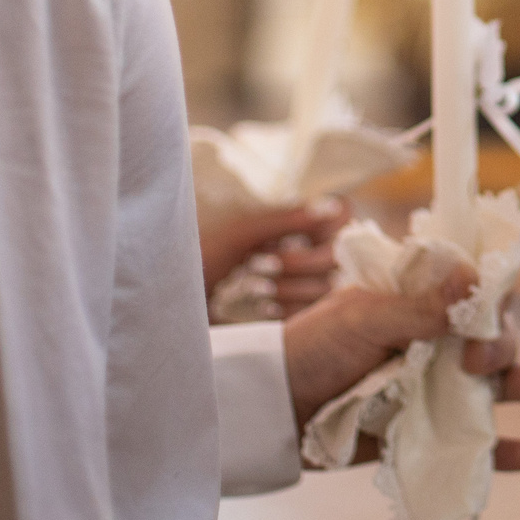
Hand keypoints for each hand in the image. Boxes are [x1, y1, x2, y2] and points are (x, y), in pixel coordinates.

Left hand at [200, 196, 347, 314]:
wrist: (175, 303)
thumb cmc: (204, 257)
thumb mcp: (242, 234)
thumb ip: (287, 220)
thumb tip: (331, 205)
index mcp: (300, 221)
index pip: (343, 217)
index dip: (329, 227)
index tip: (295, 237)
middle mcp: (311, 249)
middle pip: (340, 254)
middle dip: (301, 263)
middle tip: (260, 264)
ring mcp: (307, 283)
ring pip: (329, 286)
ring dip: (291, 287)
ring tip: (254, 287)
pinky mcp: (300, 313)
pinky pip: (314, 314)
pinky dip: (289, 310)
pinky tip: (263, 308)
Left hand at [281, 273, 519, 470]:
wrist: (272, 409)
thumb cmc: (312, 347)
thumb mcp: (362, 317)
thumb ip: (418, 306)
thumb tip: (474, 276)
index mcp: (422, 303)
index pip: (480, 292)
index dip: (496, 301)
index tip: (487, 315)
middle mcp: (438, 343)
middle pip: (496, 337)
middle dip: (502, 346)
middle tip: (478, 363)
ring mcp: (436, 389)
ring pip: (495, 385)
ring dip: (516, 384)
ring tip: (517, 392)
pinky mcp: (427, 434)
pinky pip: (473, 442)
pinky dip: (503, 449)